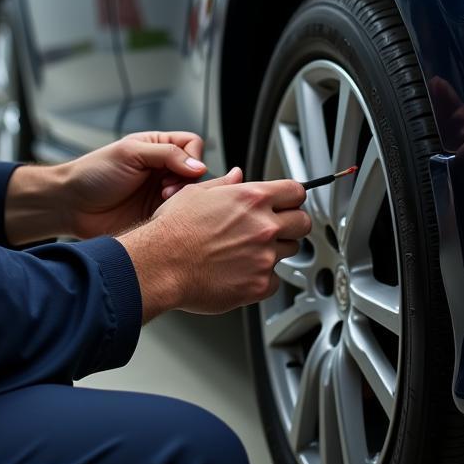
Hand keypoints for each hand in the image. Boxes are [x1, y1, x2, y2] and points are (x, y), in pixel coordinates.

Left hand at [62, 131, 207, 238]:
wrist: (72, 205)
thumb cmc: (94, 173)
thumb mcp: (131, 154)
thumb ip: (167, 154)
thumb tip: (199, 166)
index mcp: (156, 147)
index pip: (192, 145)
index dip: (191, 157)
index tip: (179, 170)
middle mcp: (161, 169)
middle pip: (195, 171)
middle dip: (186, 181)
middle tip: (167, 189)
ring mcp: (160, 193)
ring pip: (190, 195)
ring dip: (181, 199)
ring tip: (162, 202)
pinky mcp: (157, 216)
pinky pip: (178, 215)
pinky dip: (175, 216)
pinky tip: (161, 216)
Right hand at [120, 168, 311, 321]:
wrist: (160, 264)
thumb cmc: (173, 230)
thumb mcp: (196, 193)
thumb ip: (224, 184)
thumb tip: (236, 177)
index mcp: (251, 198)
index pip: (295, 192)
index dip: (293, 197)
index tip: (289, 202)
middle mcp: (263, 226)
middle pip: (303, 222)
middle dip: (292, 223)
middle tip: (276, 228)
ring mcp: (264, 257)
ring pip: (289, 251)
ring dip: (275, 250)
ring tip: (247, 251)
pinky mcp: (258, 285)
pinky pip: (275, 281)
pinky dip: (262, 277)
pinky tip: (241, 271)